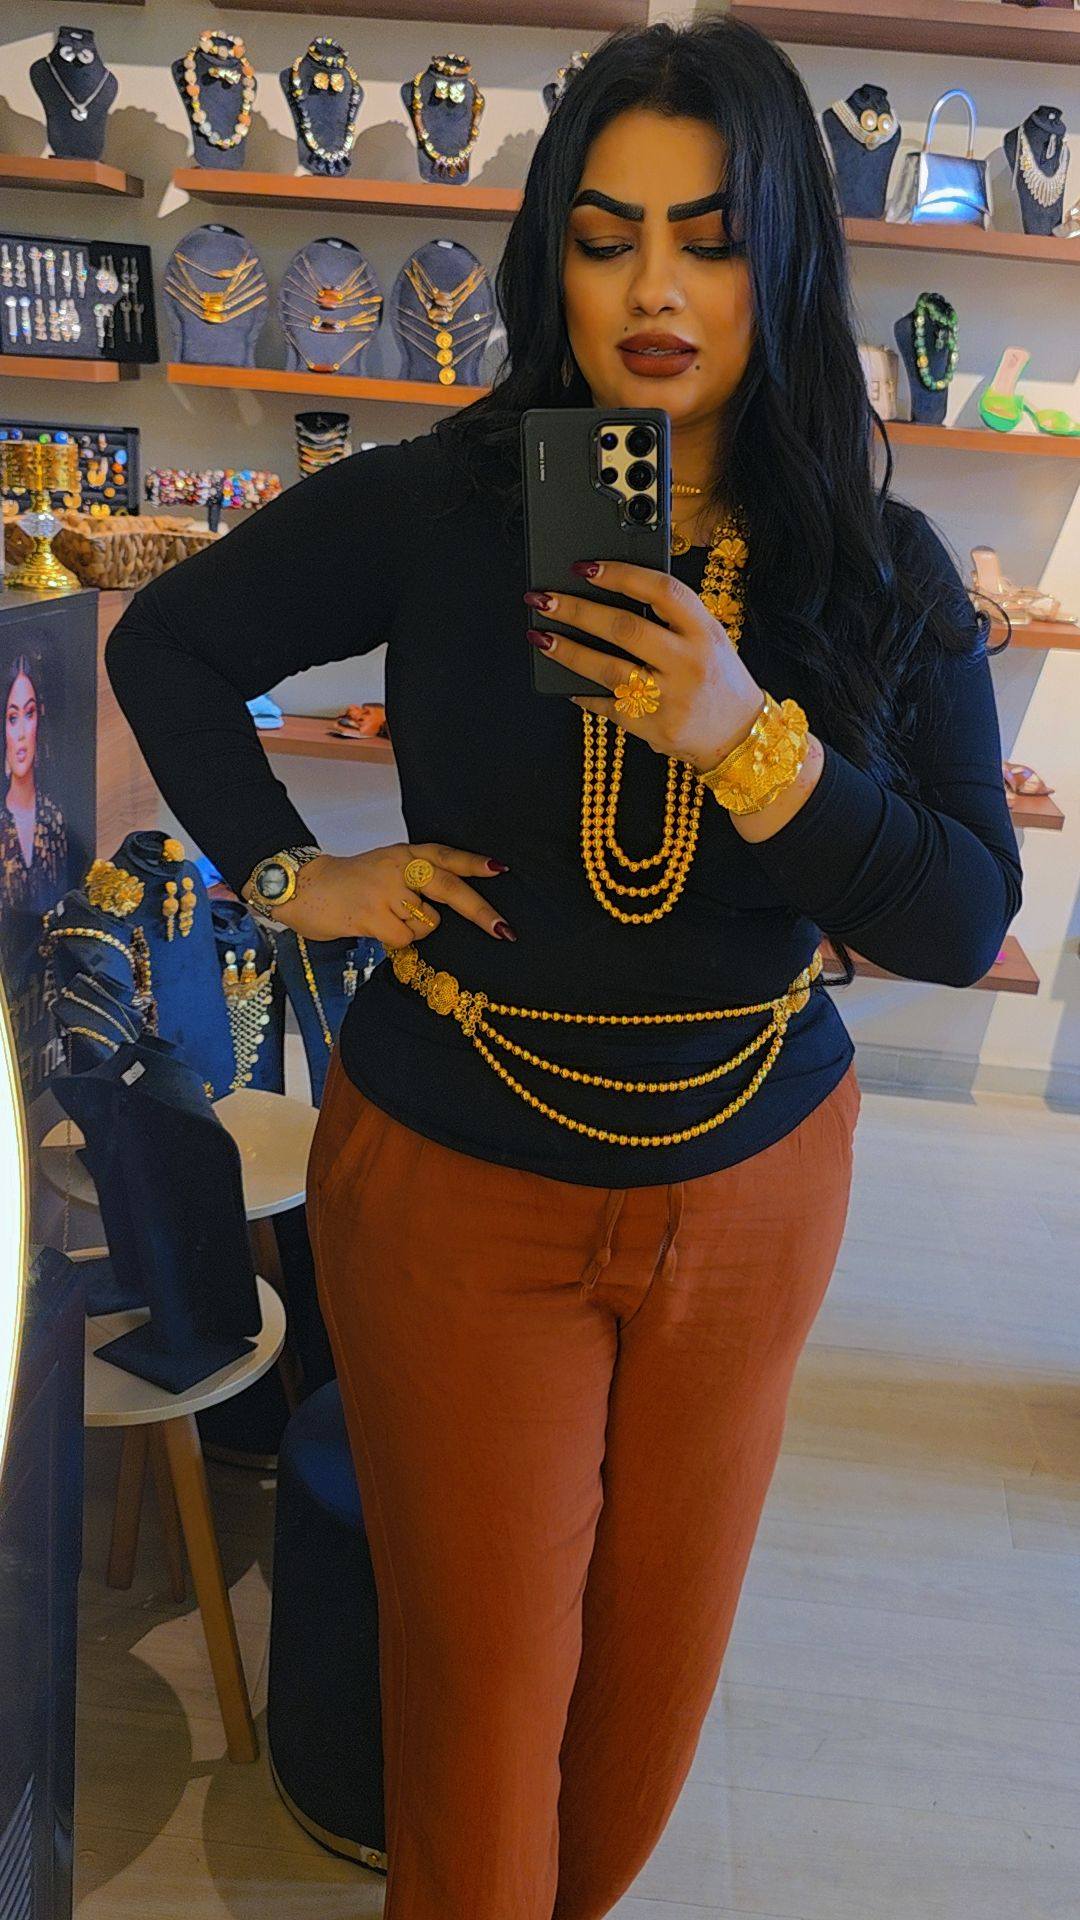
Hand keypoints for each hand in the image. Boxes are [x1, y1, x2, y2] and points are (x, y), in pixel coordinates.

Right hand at [272, 844, 514, 947]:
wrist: (303, 886)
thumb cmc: (350, 883)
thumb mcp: (385, 867)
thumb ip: (416, 878)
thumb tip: (450, 906)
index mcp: (405, 853)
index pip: (446, 855)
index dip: (474, 863)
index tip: (501, 870)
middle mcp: (399, 867)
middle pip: (450, 888)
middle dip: (480, 912)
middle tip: (504, 931)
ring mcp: (386, 890)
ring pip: (426, 922)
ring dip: (414, 929)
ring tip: (385, 918)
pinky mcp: (372, 914)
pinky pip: (405, 938)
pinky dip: (395, 941)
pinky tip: (375, 928)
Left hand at [523, 560, 764, 772]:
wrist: (739, 736)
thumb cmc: (719, 680)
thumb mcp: (710, 639)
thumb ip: (672, 618)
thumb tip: (611, 595)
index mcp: (704, 632)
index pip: (661, 591)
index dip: (620, 574)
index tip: (584, 567)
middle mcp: (688, 663)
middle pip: (624, 629)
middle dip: (576, 611)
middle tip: (543, 599)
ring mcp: (670, 698)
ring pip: (609, 669)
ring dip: (568, 652)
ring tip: (541, 637)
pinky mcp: (653, 728)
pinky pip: (608, 707)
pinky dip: (583, 692)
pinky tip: (564, 680)